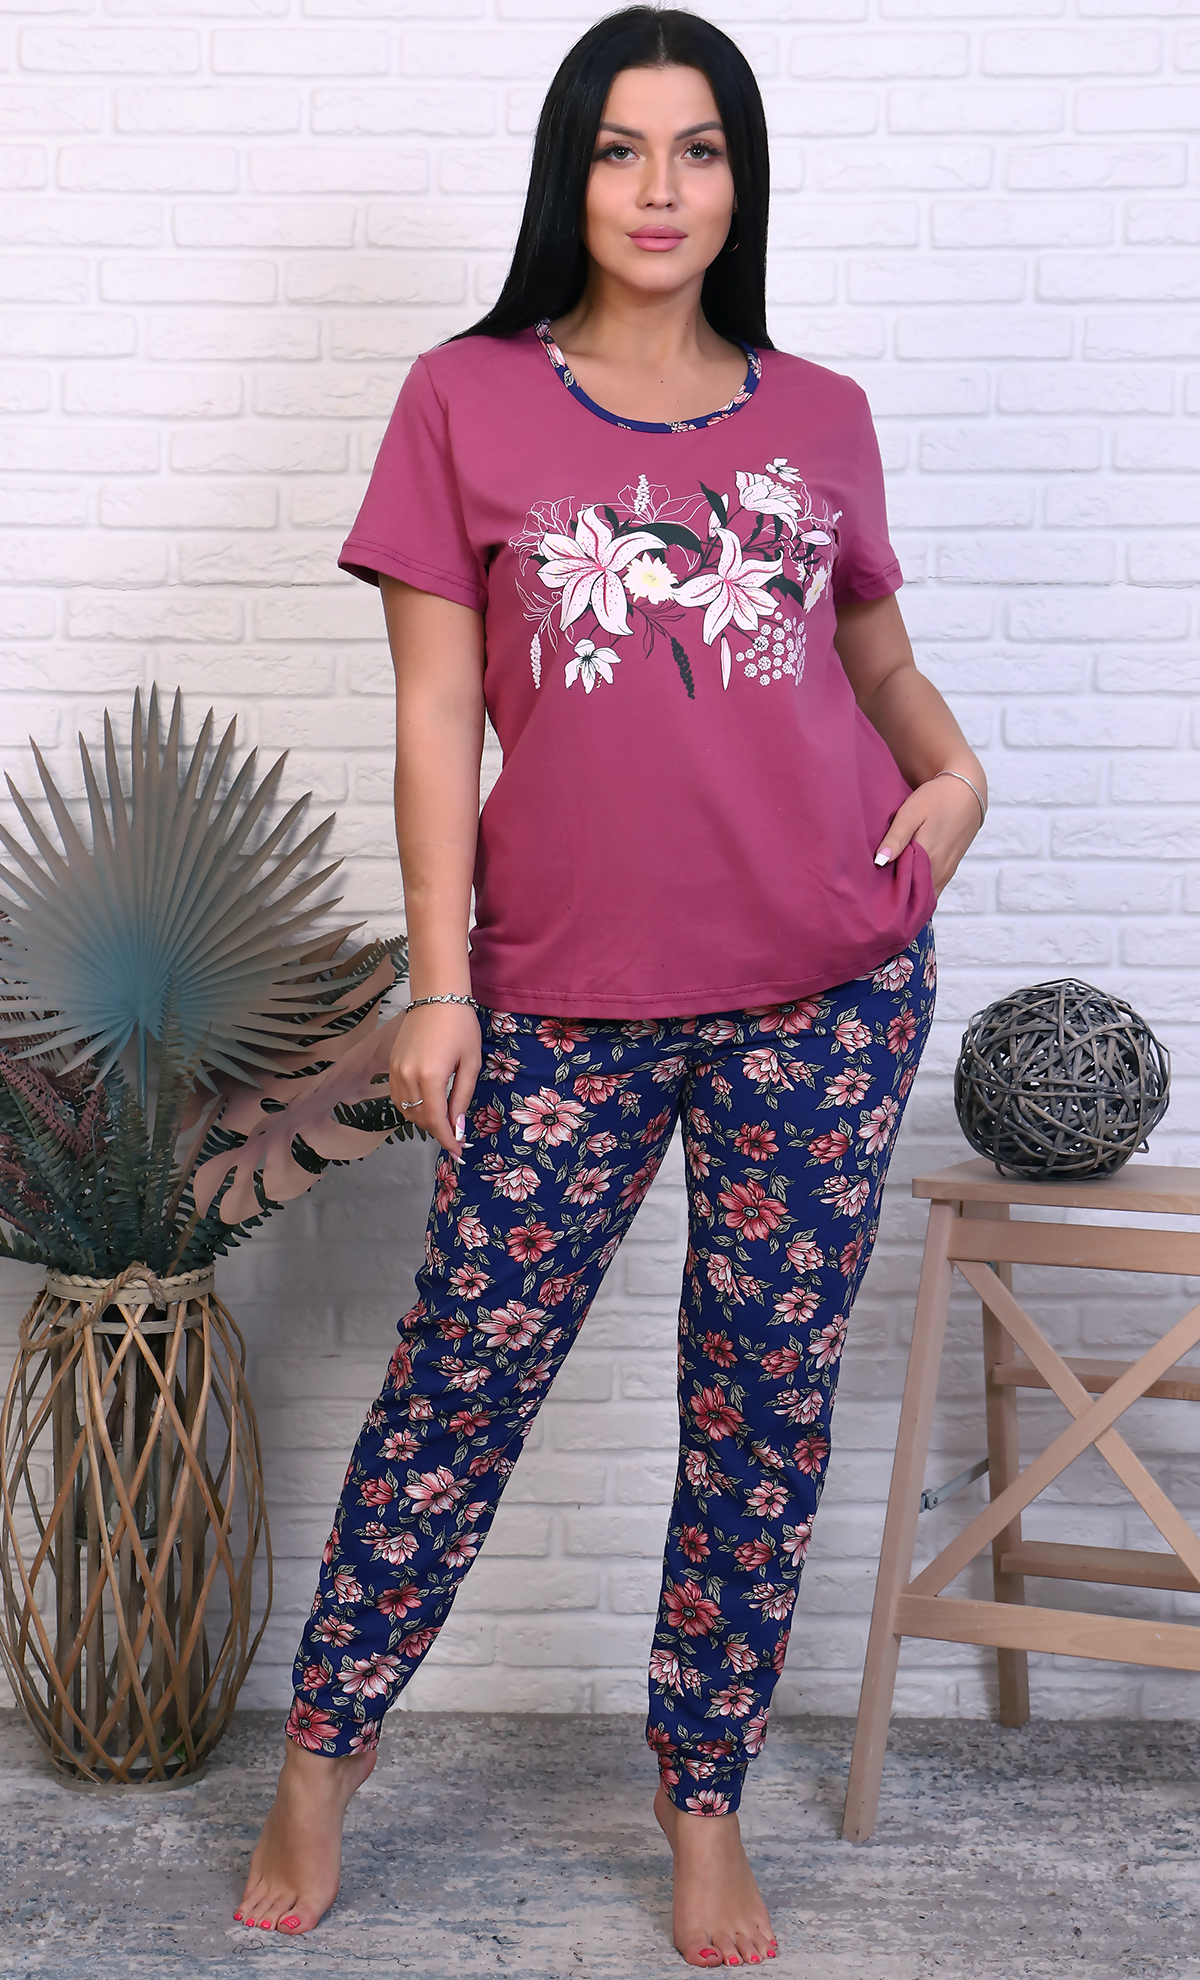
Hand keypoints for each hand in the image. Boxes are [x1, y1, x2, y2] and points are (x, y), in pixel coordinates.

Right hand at [388, 1004, 481, 1157]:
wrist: (437, 996)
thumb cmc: (461, 1026)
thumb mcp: (470, 1063)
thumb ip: (462, 1097)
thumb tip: (457, 1127)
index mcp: (431, 1077)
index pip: (436, 1121)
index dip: (447, 1140)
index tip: (458, 1152)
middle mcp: (408, 1077)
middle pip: (420, 1118)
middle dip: (437, 1131)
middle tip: (455, 1136)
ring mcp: (395, 1071)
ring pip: (406, 1110)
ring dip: (424, 1121)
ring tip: (442, 1121)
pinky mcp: (391, 1065)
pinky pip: (397, 1097)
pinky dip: (411, 1107)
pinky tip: (426, 1105)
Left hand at [874, 774, 982, 898]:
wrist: (966, 792)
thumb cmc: (937, 799)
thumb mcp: (911, 813)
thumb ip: (896, 838)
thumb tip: (880, 861)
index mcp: (928, 858)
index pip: (905, 892)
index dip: (888, 898)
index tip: (871, 896)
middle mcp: (940, 871)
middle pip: (915, 898)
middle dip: (896, 900)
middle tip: (874, 895)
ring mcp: (947, 872)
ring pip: (925, 895)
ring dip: (908, 894)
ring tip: (886, 889)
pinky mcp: (950, 869)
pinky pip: (933, 888)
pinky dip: (918, 888)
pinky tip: (904, 880)